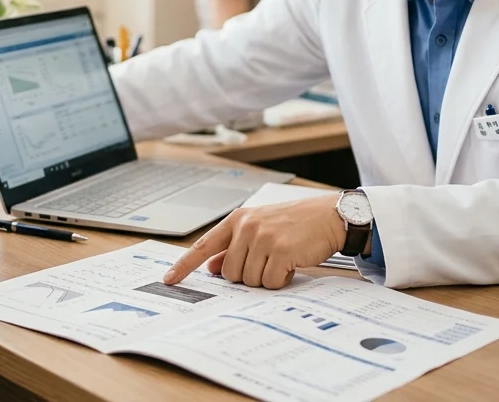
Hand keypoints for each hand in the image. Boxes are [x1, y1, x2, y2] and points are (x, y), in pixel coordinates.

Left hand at [163, 196, 346, 288]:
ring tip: (281, 260)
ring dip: (266, 278)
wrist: (329, 216)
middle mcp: (247, 227)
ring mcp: (263, 238)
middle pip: (229, 272)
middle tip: (267, 262)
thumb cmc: (295, 224)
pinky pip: (270, 282)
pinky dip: (280, 281)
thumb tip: (211, 266)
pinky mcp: (281, 250)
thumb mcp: (260, 228)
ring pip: (249, 280)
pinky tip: (291, 265)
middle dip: (247, 275)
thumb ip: (233, 247)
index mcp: (238, 220)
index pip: (203, 245)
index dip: (184, 265)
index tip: (169, 279)